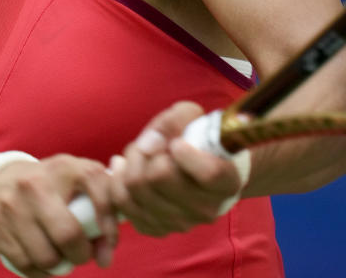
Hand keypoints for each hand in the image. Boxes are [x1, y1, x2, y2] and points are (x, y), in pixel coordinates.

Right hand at [0, 154, 118, 275]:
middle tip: (81, 255)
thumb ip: (102, 210)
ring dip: (59, 266)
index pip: (100, 197)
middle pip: (68, 235)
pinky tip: (42, 262)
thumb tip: (105, 257)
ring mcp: (10, 202)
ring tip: (60, 256)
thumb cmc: (52, 187)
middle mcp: (35, 182)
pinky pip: (25, 265)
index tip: (107, 244)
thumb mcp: (77, 183)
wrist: (0, 181)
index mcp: (65, 166)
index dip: (110, 228)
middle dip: (81, 255)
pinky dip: (40, 272)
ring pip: (46, 257)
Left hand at [109, 101, 243, 236]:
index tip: (178, 143)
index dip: (188, 155)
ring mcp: (181, 223)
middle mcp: (207, 208)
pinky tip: (124, 168)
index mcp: (226, 182)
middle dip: (145, 150)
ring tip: (137, 151)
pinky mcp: (157, 228)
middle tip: (149, 141)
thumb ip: (175, 121)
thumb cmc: (195, 139)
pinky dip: (118, 182)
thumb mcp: (192, 118)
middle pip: (159, 176)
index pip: (209, 173)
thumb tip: (149, 142)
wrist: (193, 166)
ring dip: (130, 163)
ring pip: (136, 189)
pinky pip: (123, 204)